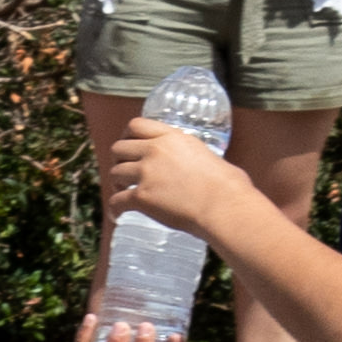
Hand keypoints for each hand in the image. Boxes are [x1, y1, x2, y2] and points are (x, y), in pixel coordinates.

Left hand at [96, 112, 247, 242]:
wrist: (224, 205)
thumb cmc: (227, 185)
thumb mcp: (206, 155)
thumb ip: (190, 155)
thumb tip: (198, 166)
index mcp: (172, 137)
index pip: (136, 125)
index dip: (127, 136)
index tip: (128, 148)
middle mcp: (155, 151)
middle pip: (119, 148)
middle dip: (119, 161)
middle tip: (126, 174)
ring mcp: (146, 173)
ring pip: (114, 173)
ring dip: (116, 184)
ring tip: (125, 192)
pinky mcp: (142, 196)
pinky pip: (115, 201)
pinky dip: (115, 209)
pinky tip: (118, 215)